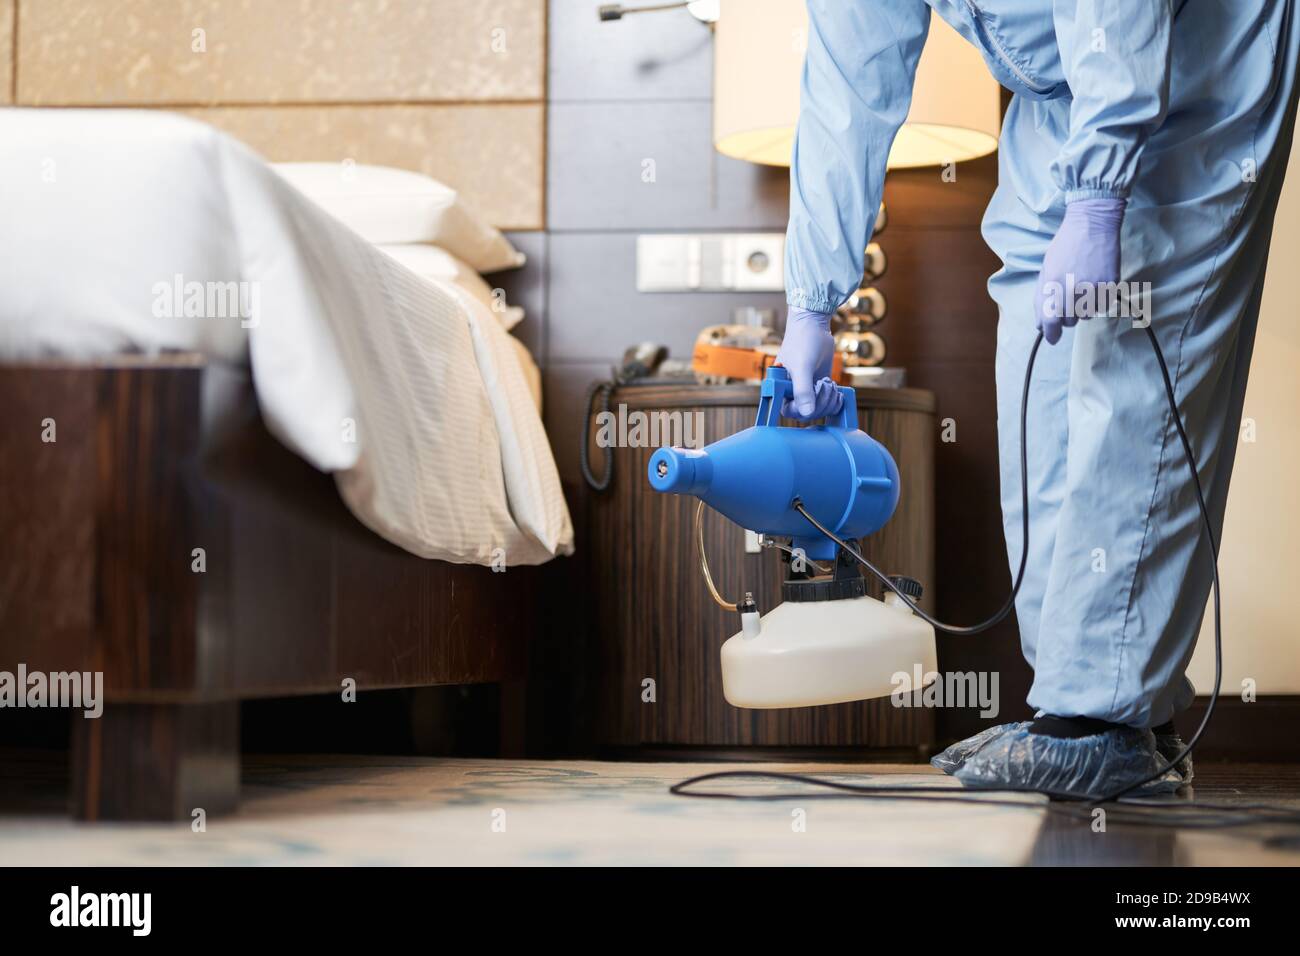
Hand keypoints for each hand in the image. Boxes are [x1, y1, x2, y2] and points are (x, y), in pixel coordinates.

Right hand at [776, 307, 843, 419]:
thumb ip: (802, 391)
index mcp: (780, 388)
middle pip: (806, 412)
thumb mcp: (802, 367)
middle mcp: (792, 390)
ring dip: (828, 400)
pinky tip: (837, 390)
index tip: (814, 394)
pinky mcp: (818, 385)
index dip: (803, 409)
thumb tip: (807, 413)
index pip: (790, 411)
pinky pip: (826, 402)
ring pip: (818, 409)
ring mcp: (807, 388)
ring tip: (830, 383)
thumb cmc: (802, 342)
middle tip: (825, 384)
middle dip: (820, 402)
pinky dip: (834, 400)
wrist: (814, 325)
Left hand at [1033, 198, 1125, 344]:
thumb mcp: (1045, 270)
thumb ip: (1041, 299)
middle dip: (1066, 315)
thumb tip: (1041, 325)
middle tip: (1069, 296)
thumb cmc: (1065, 247)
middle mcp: (1072, 289)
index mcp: (1052, 285)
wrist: (1092, 225)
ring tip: (1082, 286)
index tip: (1052, 338)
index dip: (1050, 334)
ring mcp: (1092, 288)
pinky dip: (1098, 301)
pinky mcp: (1110, 286)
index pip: (1050, 322)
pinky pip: (1102, 306)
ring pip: (1086, 316)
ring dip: (1083, 308)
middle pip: (1068, 322)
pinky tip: (1095, 283)